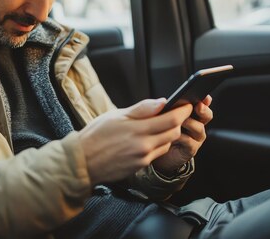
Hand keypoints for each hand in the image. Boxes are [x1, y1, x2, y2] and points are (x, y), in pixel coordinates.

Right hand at [78, 99, 192, 184]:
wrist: (82, 162)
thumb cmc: (95, 135)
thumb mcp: (116, 115)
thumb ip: (142, 109)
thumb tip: (162, 102)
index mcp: (138, 129)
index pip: (172, 119)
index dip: (183, 111)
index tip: (187, 104)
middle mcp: (144, 145)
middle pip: (174, 132)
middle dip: (177, 122)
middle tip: (174, 113)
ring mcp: (143, 157)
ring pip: (167, 143)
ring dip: (168, 134)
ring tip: (158, 125)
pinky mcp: (140, 166)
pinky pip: (157, 153)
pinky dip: (158, 144)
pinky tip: (147, 139)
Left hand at [151, 95, 212, 176]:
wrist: (159, 152)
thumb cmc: (160, 131)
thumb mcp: (163, 117)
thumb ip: (167, 109)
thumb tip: (164, 101)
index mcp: (192, 113)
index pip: (202, 104)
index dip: (205, 100)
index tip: (204, 96)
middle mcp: (197, 124)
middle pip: (206, 115)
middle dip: (203, 110)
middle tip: (198, 106)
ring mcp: (196, 137)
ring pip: (199, 128)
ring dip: (190, 122)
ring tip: (181, 120)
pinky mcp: (191, 149)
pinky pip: (190, 141)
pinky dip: (182, 137)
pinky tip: (174, 135)